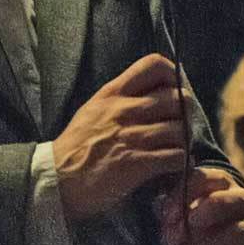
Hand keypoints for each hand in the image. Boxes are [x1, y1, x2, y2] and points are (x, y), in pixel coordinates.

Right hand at [54, 53, 189, 221]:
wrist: (58, 179)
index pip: (153, 65)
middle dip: (185, 113)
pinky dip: (180, 162)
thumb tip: (149, 92)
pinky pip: (176, 156)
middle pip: (176, 98)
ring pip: (180, 129)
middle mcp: (123, 110)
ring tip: (176, 148)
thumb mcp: (92, 110)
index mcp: (112, 94)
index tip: (174, 90)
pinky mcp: (137, 164)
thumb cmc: (75, 146)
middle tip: (181, 125)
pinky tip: (172, 166)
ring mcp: (131, 137)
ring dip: (183, 141)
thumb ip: (119, 98)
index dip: (173, 75)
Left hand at [153, 167, 243, 244]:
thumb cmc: (201, 224)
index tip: (167, 214)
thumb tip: (159, 210)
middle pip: (231, 200)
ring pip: (239, 232)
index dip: (185, 194)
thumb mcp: (185, 212)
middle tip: (182, 230)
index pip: (206, 178)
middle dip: (205, 214)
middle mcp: (243, 202)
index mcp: (222, 184)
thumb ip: (174, 209)